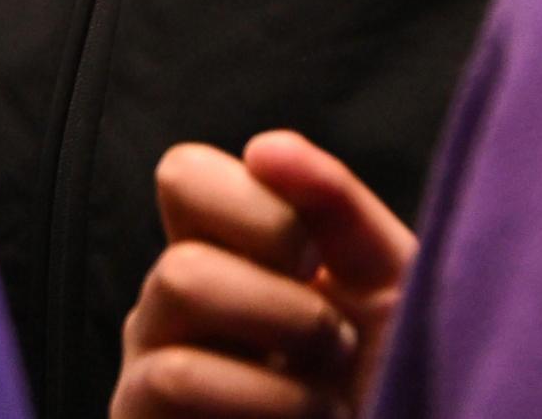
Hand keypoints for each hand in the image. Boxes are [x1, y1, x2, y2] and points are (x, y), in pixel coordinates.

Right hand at [112, 131, 417, 418]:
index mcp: (223, 259)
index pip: (184, 177)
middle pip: (182, 257)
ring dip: (280, 353)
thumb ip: (338, 208)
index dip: (254, 204)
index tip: (314, 257)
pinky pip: (171, 381)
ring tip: (325, 399)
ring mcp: (148, 381)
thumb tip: (267, 147)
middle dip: (284, 301)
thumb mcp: (393, 287)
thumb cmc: (392, 385)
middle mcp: (170, 314)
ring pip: (175, 311)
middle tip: (333, 345)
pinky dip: (259, 400)